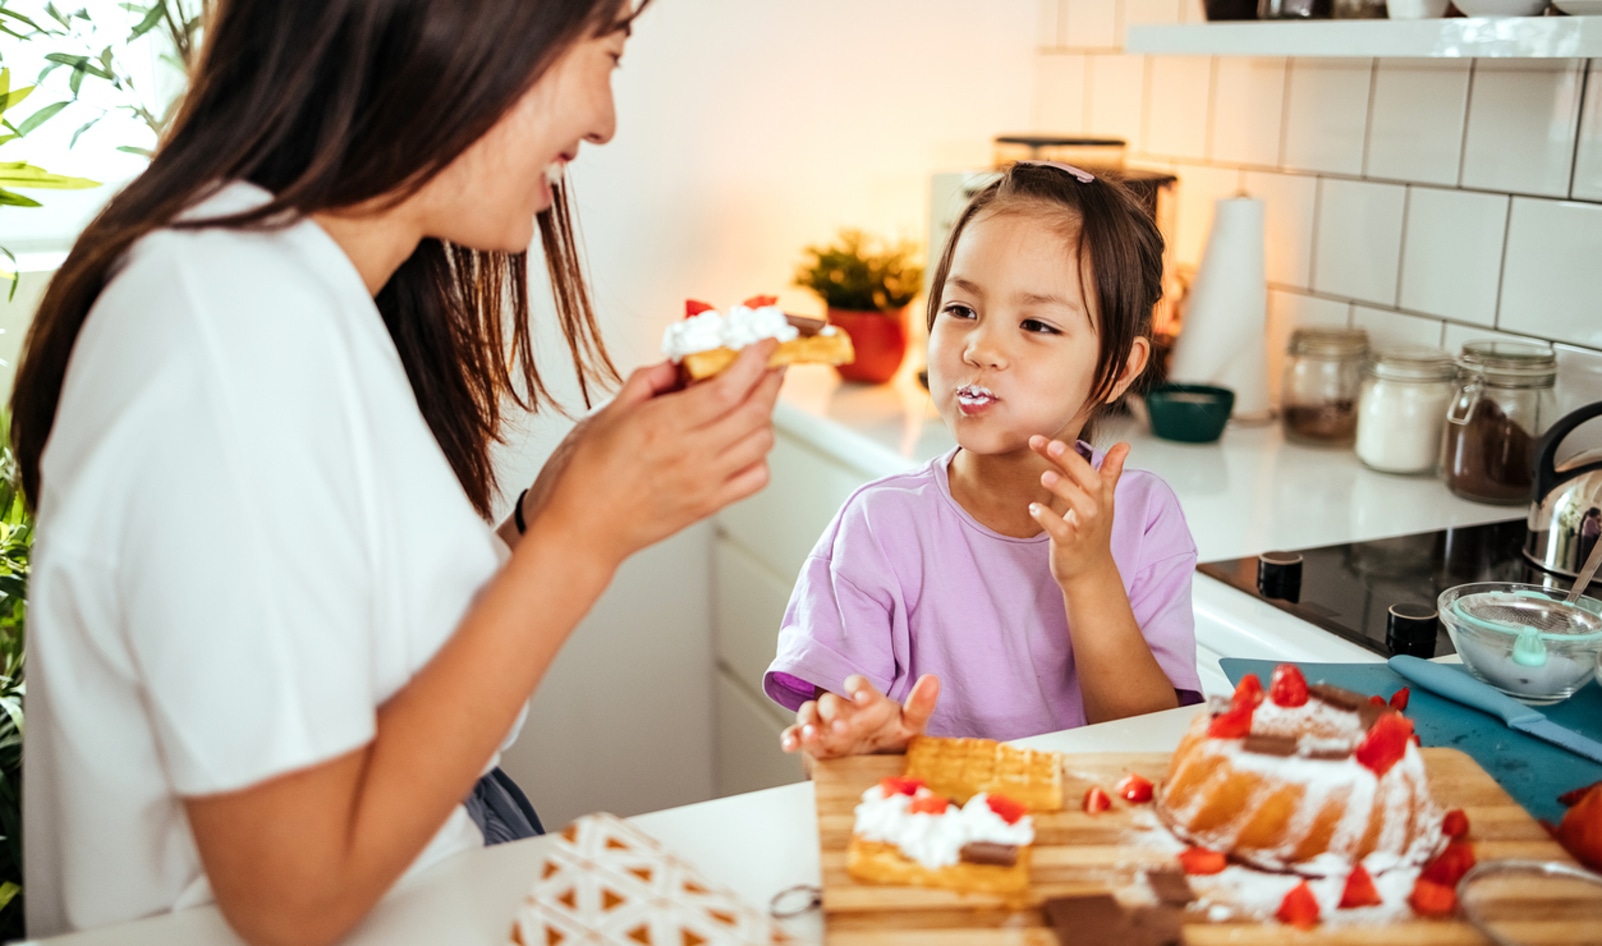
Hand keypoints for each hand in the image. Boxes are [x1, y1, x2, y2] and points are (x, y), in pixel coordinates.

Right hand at [525, 340, 783, 567]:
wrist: (583, 528)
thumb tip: (681, 361)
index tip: (764, 342)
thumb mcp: (611, 411)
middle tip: (769, 363)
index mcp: (664, 425)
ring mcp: (705, 482)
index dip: (755, 360)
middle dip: (770, 379)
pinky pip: (756, 476)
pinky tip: (743, 443)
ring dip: (764, 415)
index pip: (728, 387)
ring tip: (751, 401)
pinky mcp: (710, 505)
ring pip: (762, 441)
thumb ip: (650, 380)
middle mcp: (691, 454)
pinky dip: (760, 455)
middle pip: (755, 410)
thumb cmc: (588, 476)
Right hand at [779, 674, 939, 759]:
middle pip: (830, 701)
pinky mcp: (813, 742)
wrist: (877, 762)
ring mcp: (825, 725)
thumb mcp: (910, 725)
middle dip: (833, 712)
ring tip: (812, 735)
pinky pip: (796, 735)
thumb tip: (933, 680)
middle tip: (842, 727)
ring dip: (808, 723)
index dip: (857, 688)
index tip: (860, 696)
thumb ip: (920, 705)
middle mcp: (843, 709)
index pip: (858, 686)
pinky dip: (791, 738)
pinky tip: (790, 745)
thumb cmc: (892, 738)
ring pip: (809, 715)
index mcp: (865, 701)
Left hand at [1028, 436, 1126, 586]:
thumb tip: (1125, 445)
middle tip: (1051, 445)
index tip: (1046, 439)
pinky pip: (1062, 531)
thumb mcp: (1103, 500)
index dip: (1071, 453)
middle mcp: (1096, 510)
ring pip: (1081, 506)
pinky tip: (1034, 508)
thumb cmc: (1093, 532)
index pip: (1089, 469)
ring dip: (1064, 489)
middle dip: (1072, 462)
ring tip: (1044, 476)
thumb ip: (1110, 471)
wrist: (1091, 572)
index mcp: (1101, 496)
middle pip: (1091, 481)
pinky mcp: (1070, 546)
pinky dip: (1049, 519)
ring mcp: (1084, 529)